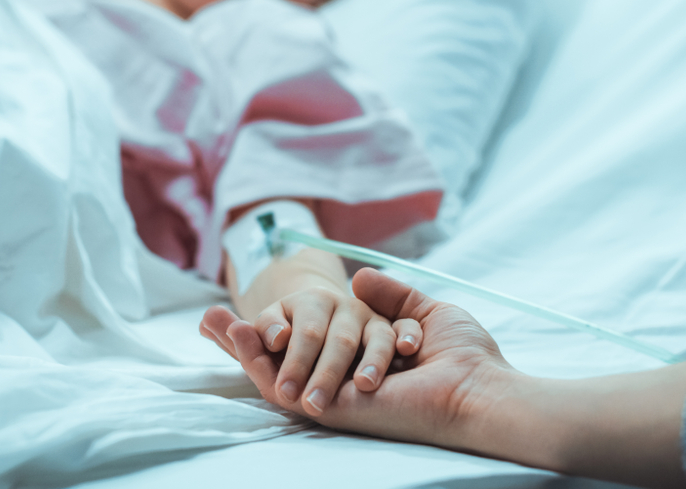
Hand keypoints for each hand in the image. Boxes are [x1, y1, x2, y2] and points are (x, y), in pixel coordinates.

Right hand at [207, 268, 517, 449]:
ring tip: (208, 320)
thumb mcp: (422, 311)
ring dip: (239, 347)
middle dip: (244, 341)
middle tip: (207, 318)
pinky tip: (235, 331)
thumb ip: (387, 296)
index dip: (273, 331)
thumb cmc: (462, 355)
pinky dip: (253, 358)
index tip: (245, 311)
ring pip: (272, 373)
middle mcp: (342, 382)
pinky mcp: (331, 406)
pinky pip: (282, 384)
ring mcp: (334, 396)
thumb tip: (357, 279)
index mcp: (361, 364)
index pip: (307, 346)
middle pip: (280, 361)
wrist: (478, 386)